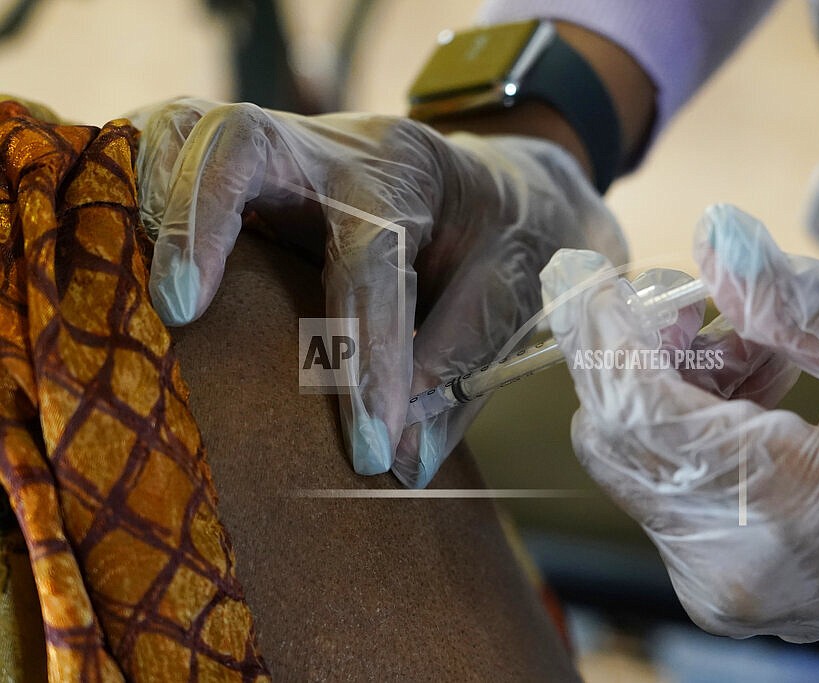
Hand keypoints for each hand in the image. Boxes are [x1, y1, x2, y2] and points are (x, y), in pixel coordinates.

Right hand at [130, 98, 625, 486]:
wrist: (504, 185)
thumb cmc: (508, 238)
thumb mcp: (513, 292)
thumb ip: (459, 368)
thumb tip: (402, 461)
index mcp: (410, 173)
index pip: (371, 257)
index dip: (366, 356)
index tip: (374, 450)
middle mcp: (335, 148)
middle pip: (240, 144)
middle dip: (199, 223)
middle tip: (183, 311)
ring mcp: (284, 152)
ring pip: (188, 138)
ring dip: (153, 206)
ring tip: (137, 293)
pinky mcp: (252, 174)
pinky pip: (175, 161)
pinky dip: (143, 201)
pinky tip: (131, 261)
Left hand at [540, 204, 818, 680]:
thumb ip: (800, 295)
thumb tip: (712, 237)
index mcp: (777, 503)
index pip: (636, 409)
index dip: (601, 334)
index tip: (585, 277)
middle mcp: (727, 560)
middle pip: (615, 436)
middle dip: (636, 357)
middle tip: (695, 308)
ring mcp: (714, 584)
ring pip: (630, 461)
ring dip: (668, 391)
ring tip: (752, 354)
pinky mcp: (712, 587)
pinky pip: (658, 490)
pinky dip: (684, 431)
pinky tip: (749, 398)